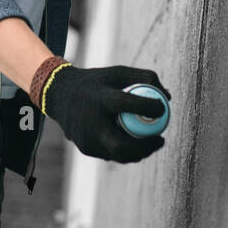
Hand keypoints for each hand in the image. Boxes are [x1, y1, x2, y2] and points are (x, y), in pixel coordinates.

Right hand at [42, 64, 170, 162]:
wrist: (60, 95)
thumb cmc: (97, 82)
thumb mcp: (119, 73)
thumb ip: (145, 78)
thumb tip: (167, 97)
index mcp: (99, 99)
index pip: (126, 104)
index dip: (148, 108)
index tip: (163, 110)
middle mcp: (90, 122)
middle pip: (122, 145)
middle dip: (146, 147)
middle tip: (161, 140)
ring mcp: (86, 139)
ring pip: (118, 154)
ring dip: (139, 152)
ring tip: (151, 143)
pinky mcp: (85, 149)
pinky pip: (111, 154)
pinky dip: (124, 150)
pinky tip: (133, 143)